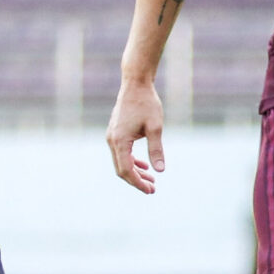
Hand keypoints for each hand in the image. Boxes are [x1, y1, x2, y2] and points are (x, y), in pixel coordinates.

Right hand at [106, 78, 165, 193]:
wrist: (136, 83)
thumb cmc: (147, 103)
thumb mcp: (155, 127)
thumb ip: (156, 149)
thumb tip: (160, 170)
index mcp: (120, 141)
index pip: (126, 170)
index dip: (138, 183)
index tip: (150, 190)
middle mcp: (112, 140)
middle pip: (121, 169)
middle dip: (137, 180)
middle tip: (153, 189)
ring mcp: (112, 136)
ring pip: (121, 161)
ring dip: (135, 172)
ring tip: (151, 180)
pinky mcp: (115, 132)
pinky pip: (121, 153)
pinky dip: (132, 161)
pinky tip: (144, 166)